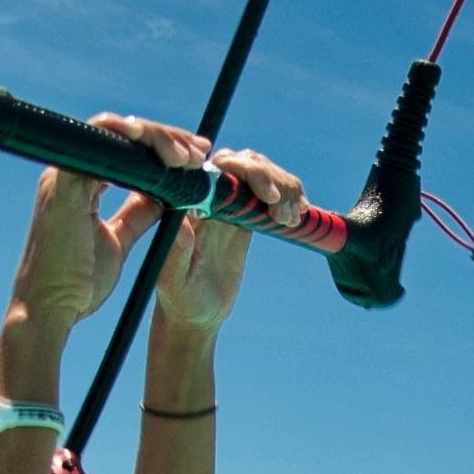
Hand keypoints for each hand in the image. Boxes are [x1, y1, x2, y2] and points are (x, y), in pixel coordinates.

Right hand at [3, 114, 206, 334]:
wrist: (52, 308)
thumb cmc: (79, 284)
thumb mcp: (118, 241)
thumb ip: (137, 214)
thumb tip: (164, 196)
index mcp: (80, 185)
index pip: (124, 150)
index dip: (160, 146)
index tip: (195, 158)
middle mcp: (69, 172)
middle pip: (122, 134)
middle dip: (166, 137)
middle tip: (200, 152)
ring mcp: (63, 175)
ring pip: (114, 131)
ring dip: (156, 137)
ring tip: (188, 157)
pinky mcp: (63, 184)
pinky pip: (97, 139)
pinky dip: (128, 136)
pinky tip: (160, 148)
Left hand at [154, 146, 305, 344]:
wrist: (198, 312)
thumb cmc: (181, 296)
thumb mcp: (174, 278)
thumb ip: (178, 248)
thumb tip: (187, 212)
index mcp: (189, 202)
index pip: (218, 168)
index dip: (244, 170)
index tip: (267, 196)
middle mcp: (209, 195)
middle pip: (244, 162)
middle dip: (269, 178)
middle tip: (282, 212)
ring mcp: (230, 203)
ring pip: (261, 171)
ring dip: (284, 187)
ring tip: (289, 219)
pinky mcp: (247, 214)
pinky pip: (273, 192)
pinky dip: (291, 197)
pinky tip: (299, 214)